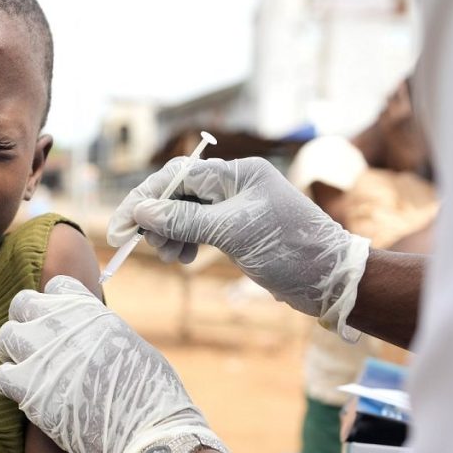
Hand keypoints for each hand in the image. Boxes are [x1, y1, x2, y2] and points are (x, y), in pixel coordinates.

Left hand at [0, 276, 223, 452]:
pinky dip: (8, 383)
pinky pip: (1, 376)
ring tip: (27, 370)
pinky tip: (23, 393)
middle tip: (34, 346)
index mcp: (92, 311)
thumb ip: (101, 332)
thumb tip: (88, 337)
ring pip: (6, 337)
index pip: (55, 287)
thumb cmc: (151, 395)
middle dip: (25, 322)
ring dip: (13, 352)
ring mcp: (43, 354)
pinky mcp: (29, 388)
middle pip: (22, 305)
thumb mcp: (130, 344)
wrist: (148, 433)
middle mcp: (63, 325)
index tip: (58, 323)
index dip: (54, 305)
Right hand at [108, 156, 369, 337]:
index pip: (178, 176)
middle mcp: (235, 185)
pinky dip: (186, 242)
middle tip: (149, 245)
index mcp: (238, 173)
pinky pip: (198, 229)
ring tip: (172, 256)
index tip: (121, 224)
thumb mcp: (232, 233)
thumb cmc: (290, 249)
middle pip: (178, 194)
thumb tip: (141, 211)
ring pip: (186, 213)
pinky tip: (185, 257)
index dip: (145, 198)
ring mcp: (236, 207)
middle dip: (158, 219)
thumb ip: (184, 219)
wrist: (331, 279)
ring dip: (170, 234)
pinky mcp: (238, 229)